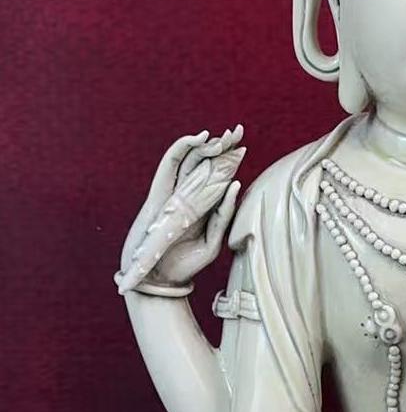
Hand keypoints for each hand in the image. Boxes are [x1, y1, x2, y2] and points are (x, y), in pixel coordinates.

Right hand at [116, 126, 245, 292]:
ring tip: (224, 134)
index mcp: (200, 207)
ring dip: (205, 145)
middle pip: (205, 163)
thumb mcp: (211, 242)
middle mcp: (185, 196)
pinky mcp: (158, 194)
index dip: (229, 160)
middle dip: (221, 147)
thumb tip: (235, 188)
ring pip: (189, 160)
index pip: (216, 176)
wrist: (155, 280)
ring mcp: (171, 193)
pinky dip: (182, 149)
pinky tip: (199, 139)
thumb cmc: (183, 264)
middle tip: (238, 131)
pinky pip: (169, 165)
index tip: (243, 145)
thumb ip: (222, 217)